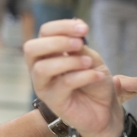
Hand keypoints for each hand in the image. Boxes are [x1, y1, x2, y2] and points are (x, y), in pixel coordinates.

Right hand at [24, 19, 122, 136]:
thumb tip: (75, 27)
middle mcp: (40, 68)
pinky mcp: (54, 102)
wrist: (105, 110)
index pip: (44, 32)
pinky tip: (97, 76)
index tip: (84, 28)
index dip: (62, 26)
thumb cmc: (94, 82)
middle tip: (79, 44)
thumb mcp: (90, 58)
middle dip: (56, 42)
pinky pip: (64, 84)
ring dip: (69, 61)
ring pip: (42, 68)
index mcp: (48, 53)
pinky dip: (83, 76)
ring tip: (88, 62)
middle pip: (31, 48)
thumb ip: (79, 46)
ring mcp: (44, 86)